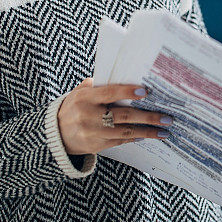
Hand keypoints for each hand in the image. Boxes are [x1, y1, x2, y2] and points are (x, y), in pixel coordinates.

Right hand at [57, 78, 172, 154]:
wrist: (55, 134)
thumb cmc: (73, 107)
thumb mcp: (79, 92)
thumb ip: (98, 84)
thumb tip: (123, 76)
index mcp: (85, 98)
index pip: (109, 93)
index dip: (127, 92)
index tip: (145, 92)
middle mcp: (89, 116)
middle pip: (123, 116)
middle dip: (148, 117)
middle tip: (167, 117)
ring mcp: (93, 133)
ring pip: (126, 132)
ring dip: (147, 131)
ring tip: (164, 130)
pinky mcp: (97, 146)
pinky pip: (121, 141)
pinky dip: (135, 138)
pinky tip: (147, 134)